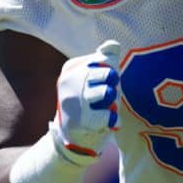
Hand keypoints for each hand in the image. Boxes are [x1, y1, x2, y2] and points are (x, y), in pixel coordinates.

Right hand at [49, 40, 121, 160]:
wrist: (71, 139)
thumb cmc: (89, 102)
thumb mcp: (95, 78)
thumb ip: (105, 58)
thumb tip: (112, 44)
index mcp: (71, 67)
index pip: (105, 59)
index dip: (110, 74)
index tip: (99, 85)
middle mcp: (69, 80)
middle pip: (110, 74)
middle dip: (113, 87)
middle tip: (105, 98)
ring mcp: (73, 100)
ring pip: (108, 92)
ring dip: (112, 103)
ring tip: (103, 109)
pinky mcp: (80, 120)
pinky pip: (109, 115)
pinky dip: (113, 119)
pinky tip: (106, 123)